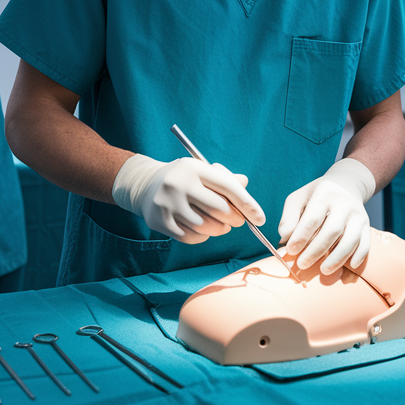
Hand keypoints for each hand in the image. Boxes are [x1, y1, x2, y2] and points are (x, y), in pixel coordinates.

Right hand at [112, 155, 263, 242]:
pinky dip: (202, 237)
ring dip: (219, 229)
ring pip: (206, 227)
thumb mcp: (201, 170)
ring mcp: (168, 204)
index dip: (247, 204)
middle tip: (238, 221)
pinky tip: (202, 229)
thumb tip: (245, 183)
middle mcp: (179, 184)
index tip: (260, 218)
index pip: (227, 187)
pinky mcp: (160, 221)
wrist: (144, 185)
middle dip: (235, 219)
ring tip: (221, 226)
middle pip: (219, 209)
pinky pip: (191, 237)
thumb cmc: (183, 178)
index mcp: (193, 168)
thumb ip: (224, 178)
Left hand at [278, 158, 375, 274]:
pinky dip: (357, 257)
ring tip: (323, 271)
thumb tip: (285, 238)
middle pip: (332, 231)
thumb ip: (288, 218)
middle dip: (316, 251)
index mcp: (324, 194)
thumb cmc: (316, 196)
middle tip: (302, 264)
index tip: (290, 251)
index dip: (301, 237)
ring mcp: (358, 215)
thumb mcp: (298, 199)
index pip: (312, 218)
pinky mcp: (366, 225)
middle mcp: (344, 203)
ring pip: (350, 240)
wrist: (345, 186)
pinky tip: (348, 266)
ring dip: (336, 259)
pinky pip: (365, 244)